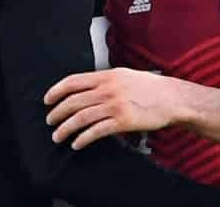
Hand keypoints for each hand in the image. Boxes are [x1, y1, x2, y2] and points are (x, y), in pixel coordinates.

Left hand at [44, 68, 185, 149]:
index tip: (47, 100)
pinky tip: (76, 143)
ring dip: (66, 128)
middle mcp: (108, 89)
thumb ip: (105, 80)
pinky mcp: (123, 121)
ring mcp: (115, 105)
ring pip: (81, 117)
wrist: (172, 98)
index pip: (73, 81)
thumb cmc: (151, 87)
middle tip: (50, 121)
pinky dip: (83, 138)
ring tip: (58, 136)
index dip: (56, 91)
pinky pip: (96, 131)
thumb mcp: (125, 75)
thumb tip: (86, 87)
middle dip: (57, 113)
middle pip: (74, 101)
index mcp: (107, 76)